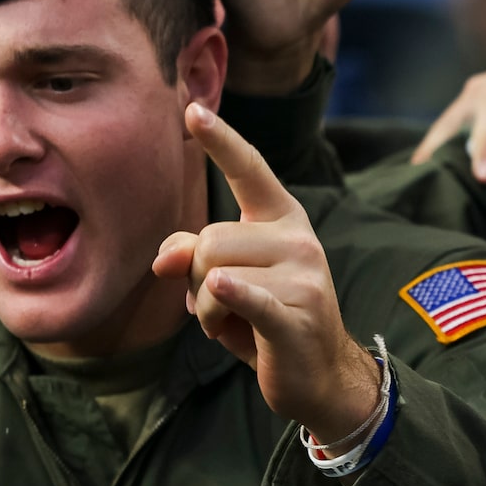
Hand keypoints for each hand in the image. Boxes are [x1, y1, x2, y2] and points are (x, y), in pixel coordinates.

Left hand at [152, 102, 380, 441]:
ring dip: (204, 310)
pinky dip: (230, 297)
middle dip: (195, 279)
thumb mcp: (225, 280)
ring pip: (214, 274)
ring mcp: (303, 276)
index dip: (221, 141)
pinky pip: (248, 297)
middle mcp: (299, 239)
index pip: (249, 171)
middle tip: (215, 308)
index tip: (190, 109)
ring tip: (226, 326)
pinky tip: (222, 291)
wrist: (319, 376)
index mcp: (283, 220)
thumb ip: (193, 254)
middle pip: (211, 239)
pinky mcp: (297, 315)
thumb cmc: (265, 321)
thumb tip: (166, 258)